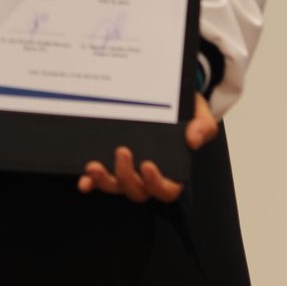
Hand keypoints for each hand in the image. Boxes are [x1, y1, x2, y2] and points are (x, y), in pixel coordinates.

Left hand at [79, 95, 215, 202]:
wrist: (168, 93)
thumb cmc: (186, 109)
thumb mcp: (200, 113)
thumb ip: (203, 126)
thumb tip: (193, 140)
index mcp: (172, 170)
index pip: (167, 190)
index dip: (156, 184)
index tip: (147, 166)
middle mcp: (147, 175)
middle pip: (137, 191)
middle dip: (127, 177)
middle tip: (122, 152)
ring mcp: (127, 170)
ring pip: (116, 187)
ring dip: (104, 182)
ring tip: (94, 167)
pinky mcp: (110, 162)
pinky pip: (98, 179)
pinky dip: (90, 182)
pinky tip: (83, 179)